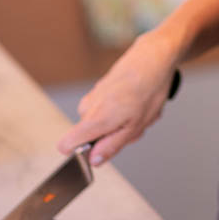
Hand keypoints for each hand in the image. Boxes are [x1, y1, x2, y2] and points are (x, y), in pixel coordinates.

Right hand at [57, 31, 177, 163]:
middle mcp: (89, 107)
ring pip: (101, 123)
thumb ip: (111, 146)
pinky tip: (136, 101)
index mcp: (95, 119)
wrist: (152, 58)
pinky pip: (105, 109)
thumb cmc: (148, 90)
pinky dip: (121, 110)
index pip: (66, 144)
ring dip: (120, 123)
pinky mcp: (99, 88)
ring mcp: (93, 96)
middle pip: (90, 136)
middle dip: (112, 136)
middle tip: (134, 126)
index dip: (78, 153)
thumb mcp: (135, 126)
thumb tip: (93, 161)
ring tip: (138, 112)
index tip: (95, 153)